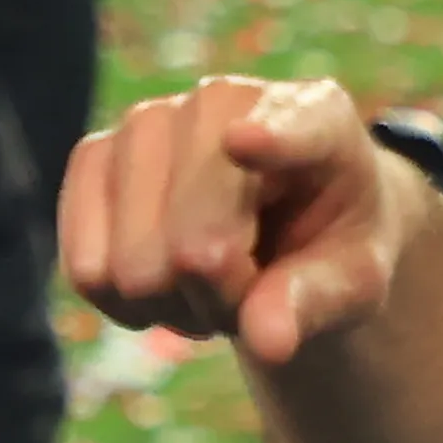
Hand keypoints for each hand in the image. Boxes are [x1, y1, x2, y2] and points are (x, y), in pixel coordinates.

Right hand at [61, 78, 430, 367]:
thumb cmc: (331, 245)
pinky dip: (126, 304)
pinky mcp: (93, 155)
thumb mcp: (356, 279)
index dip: (269, 140)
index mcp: (319, 117)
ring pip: (133, 268)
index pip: (295, 129)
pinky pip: (86, 270)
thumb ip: (317, 302)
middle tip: (254, 283)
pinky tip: (166, 279)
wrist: (287, 225)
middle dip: (223, 296)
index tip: (243, 142)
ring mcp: (149, 120)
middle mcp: (225, 100)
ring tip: (216, 275)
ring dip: (175, 302)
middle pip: (194, 245)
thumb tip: (267, 341)